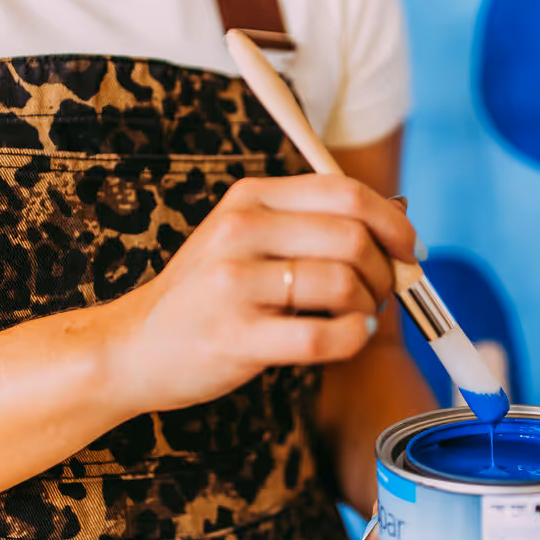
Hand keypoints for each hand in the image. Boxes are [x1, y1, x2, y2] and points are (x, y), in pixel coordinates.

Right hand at [104, 173, 417, 414]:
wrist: (132, 348)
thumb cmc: (205, 297)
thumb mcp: (246, 240)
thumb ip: (313, 225)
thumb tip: (400, 217)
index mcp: (249, 199)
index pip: (344, 191)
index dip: (392, 221)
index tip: (408, 249)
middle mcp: (240, 231)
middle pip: (352, 235)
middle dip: (385, 268)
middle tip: (383, 292)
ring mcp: (234, 283)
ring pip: (342, 282)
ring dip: (368, 305)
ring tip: (357, 317)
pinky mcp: (236, 336)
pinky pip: (322, 334)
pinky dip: (352, 337)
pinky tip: (349, 336)